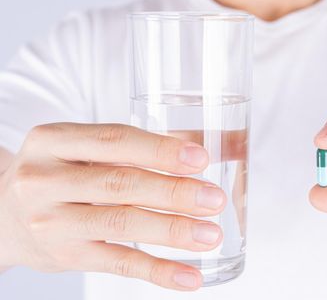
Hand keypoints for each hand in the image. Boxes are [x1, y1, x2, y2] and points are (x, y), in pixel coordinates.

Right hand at [0, 123, 226, 289]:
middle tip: (214, 199)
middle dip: (174, 193)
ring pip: (122, 225)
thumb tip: (207, 149)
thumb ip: (134, 147)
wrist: (6, 217)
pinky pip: (118, 265)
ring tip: (211, 234)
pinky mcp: (66, 257)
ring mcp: (52, 222)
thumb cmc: (60, 175)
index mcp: (53, 141)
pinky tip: (190, 277)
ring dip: (173, 231)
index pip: (114, 140)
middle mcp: (45, 180)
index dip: (160, 150)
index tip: (200, 158)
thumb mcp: (81, 150)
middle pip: (121, 184)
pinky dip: (158, 271)